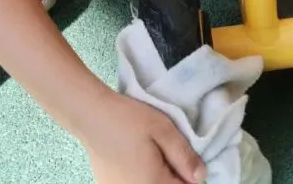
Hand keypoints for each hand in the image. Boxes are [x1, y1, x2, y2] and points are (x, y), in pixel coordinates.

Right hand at [87, 92, 206, 183]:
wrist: (90, 115)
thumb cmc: (128, 120)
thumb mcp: (164, 130)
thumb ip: (185, 157)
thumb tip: (202, 177)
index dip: (190, 174)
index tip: (184, 156)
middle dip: (174, 176)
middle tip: (167, 152)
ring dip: (158, 175)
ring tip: (151, 153)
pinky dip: (142, 177)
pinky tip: (136, 158)